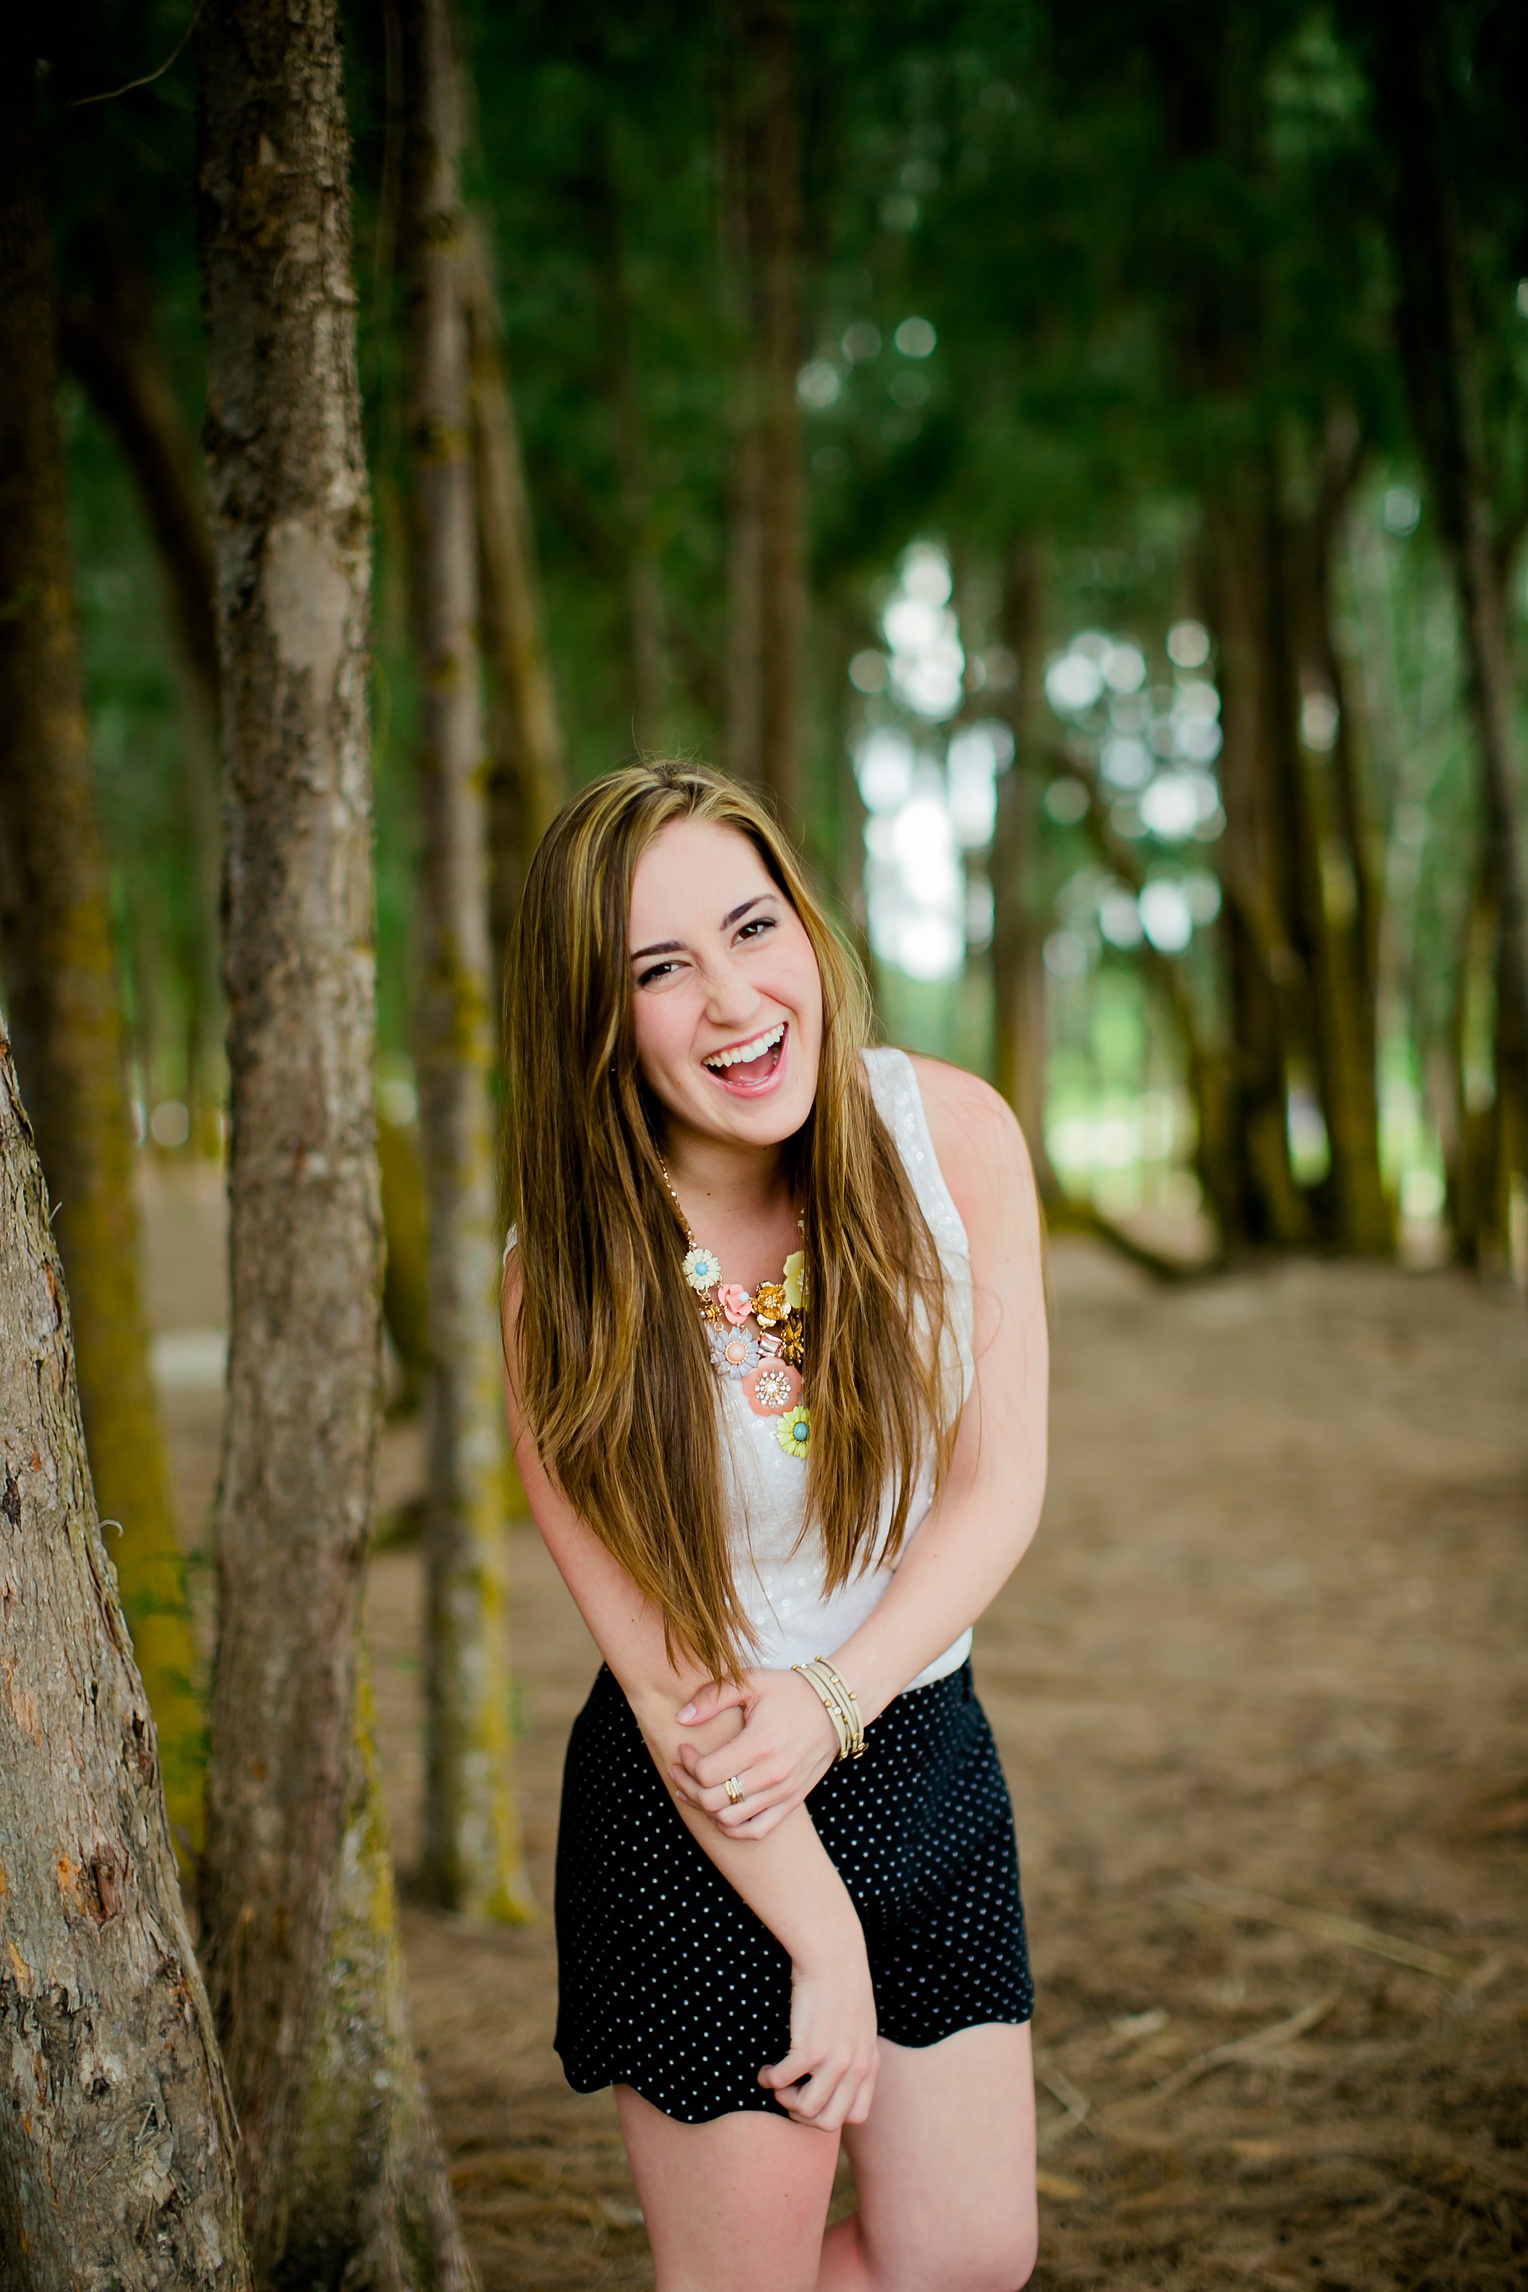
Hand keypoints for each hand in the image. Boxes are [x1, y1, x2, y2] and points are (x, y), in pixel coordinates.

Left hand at [670, 1667, 839, 1838]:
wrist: (834, 1709)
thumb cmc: (790, 1692)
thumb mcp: (752, 1681)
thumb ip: (713, 1697)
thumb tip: (681, 1718)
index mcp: (759, 1745)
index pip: (707, 1772)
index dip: (687, 1763)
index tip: (685, 1747)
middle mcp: (771, 1775)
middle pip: (712, 1801)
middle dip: (688, 1786)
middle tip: (681, 1769)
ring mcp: (782, 1793)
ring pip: (729, 1821)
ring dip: (704, 1808)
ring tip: (695, 1787)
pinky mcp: (790, 1802)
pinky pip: (755, 1831)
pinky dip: (732, 1828)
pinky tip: (720, 1810)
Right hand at [759, 1937, 878, 2130]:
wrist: (833, 1953)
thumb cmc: (840, 1983)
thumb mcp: (860, 2024)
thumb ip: (855, 2052)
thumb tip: (837, 2076)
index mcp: (870, 2063)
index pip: (856, 2116)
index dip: (829, 2113)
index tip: (811, 2094)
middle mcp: (856, 2068)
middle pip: (829, 2123)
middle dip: (802, 2116)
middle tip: (788, 2094)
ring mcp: (835, 2061)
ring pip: (805, 2110)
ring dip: (783, 2100)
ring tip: (776, 2080)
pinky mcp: (811, 2049)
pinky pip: (781, 2083)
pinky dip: (768, 2080)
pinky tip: (765, 2067)